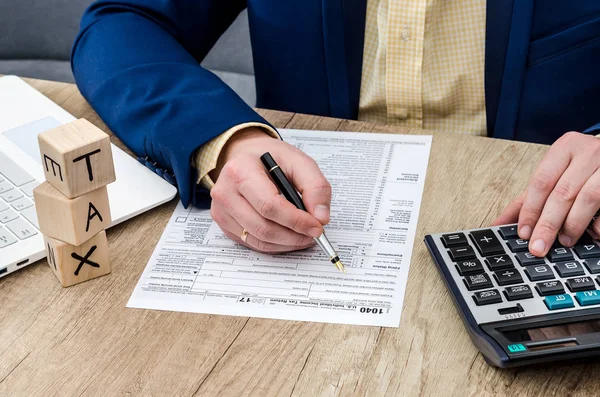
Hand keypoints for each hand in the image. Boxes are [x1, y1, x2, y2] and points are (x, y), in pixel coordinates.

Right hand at [209, 127, 330, 252]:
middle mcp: (225, 192)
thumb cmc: (271, 159)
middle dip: (294, 235)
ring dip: (287, 243)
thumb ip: (315, 186)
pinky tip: (289, 236)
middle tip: (314, 234)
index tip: (316, 226)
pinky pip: (253, 243)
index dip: (295, 220)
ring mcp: (221, 211)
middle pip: (263, 227)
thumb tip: (321, 217)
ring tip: (304, 235)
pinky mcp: (225, 224)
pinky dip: (275, 244)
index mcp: (240, 171)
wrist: (247, 157)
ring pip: (258, 239)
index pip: (269, 205)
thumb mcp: (298, 161)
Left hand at [494, 132, 599, 255]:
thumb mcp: (553, 175)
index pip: (541, 181)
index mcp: (566, 147)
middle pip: (562, 193)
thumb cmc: (581, 166)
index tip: (523, 233)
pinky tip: (593, 234)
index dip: (531, 210)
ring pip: (588, 198)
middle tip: (539, 246)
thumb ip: (527, 198)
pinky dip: (599, 223)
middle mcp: (589, 151)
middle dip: (548, 224)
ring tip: (564, 241)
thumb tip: (498, 224)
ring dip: (574, 224)